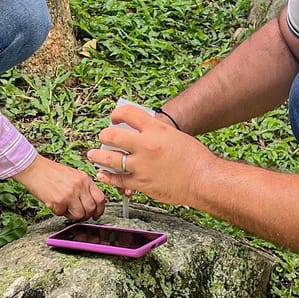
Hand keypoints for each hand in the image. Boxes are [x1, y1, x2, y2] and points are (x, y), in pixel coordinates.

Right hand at [13, 155, 105, 220]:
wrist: (34, 169)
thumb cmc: (50, 172)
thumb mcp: (73, 175)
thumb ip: (83, 187)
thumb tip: (90, 203)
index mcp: (84, 178)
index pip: (100, 198)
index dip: (100, 210)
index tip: (96, 214)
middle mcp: (79, 186)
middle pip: (91, 208)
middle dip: (85, 215)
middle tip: (78, 214)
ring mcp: (70, 194)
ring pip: (80, 215)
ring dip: (72, 215)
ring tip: (64, 208)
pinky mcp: (59, 202)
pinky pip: (64, 214)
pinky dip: (59, 212)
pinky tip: (55, 203)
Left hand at [88, 104, 207, 207]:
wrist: (205, 179)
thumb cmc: (195, 158)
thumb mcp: (174, 135)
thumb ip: (155, 132)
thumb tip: (139, 131)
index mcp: (156, 129)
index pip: (128, 113)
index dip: (117, 113)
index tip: (114, 117)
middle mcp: (146, 146)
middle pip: (113, 136)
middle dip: (104, 135)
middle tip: (103, 137)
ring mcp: (142, 166)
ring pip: (110, 159)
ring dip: (98, 156)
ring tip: (93, 154)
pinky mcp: (142, 184)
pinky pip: (118, 180)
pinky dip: (108, 177)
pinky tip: (103, 174)